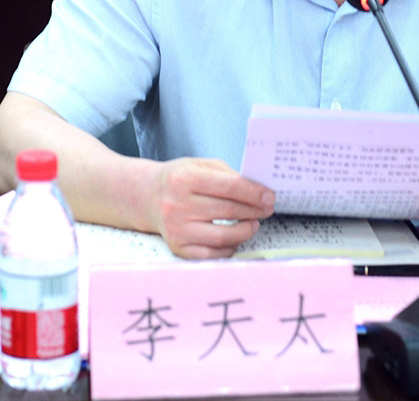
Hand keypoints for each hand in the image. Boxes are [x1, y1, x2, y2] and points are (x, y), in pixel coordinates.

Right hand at [147, 157, 274, 258]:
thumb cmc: (179, 179)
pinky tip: (235, 238)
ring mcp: (176, 229)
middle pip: (228, 210)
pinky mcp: (177, 247)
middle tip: (267, 209)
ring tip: (254, 223)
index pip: (228, 186)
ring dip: (245, 230)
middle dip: (254, 210)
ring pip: (222, 236)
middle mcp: (177, 205)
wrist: (148, 197)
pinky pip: (212, 254)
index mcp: (184, 179)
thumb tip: (257, 191)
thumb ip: (227, 175)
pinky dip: (229, 247)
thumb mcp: (199, 165)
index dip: (253, 192)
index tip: (269, 196)